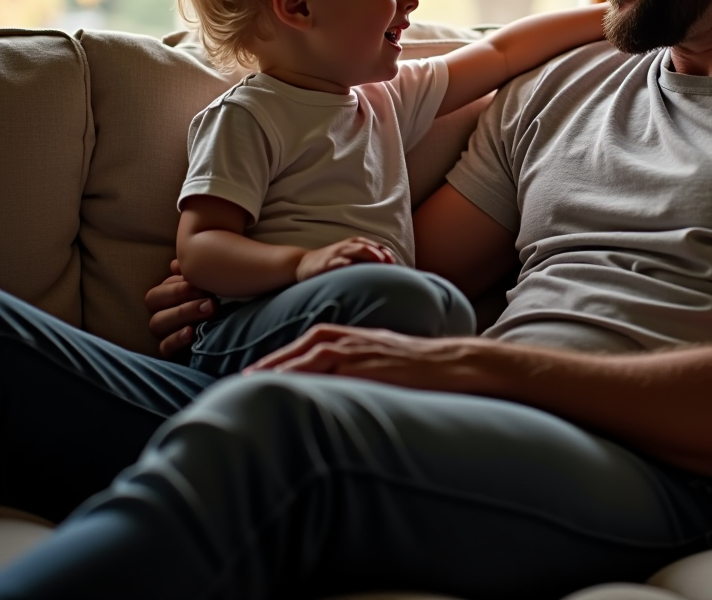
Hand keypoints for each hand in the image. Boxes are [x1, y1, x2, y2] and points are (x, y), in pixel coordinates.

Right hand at [144, 258, 217, 357]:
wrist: (240, 333)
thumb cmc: (225, 301)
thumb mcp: (212, 284)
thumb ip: (194, 272)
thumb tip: (175, 264)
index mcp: (170, 294)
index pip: (160, 286)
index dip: (176, 283)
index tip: (201, 280)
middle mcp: (164, 312)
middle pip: (153, 300)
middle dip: (178, 294)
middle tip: (206, 293)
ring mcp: (166, 333)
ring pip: (157, 322)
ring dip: (182, 313)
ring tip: (209, 308)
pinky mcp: (172, 352)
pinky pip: (164, 347)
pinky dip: (176, 339)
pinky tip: (191, 332)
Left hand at [245, 322, 489, 393]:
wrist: (453, 363)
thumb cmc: (427, 370)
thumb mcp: (391, 366)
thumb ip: (368, 369)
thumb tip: (348, 388)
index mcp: (362, 338)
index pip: (316, 341)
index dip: (288, 354)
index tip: (262, 368)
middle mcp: (358, 339)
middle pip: (307, 342)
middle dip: (274, 357)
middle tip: (244, 375)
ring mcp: (363, 348)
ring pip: (312, 351)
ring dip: (280, 364)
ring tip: (252, 380)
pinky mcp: (368, 362)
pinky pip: (330, 364)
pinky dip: (304, 371)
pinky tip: (286, 383)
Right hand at [295, 237, 394, 282]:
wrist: (303, 264)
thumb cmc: (333, 262)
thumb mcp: (351, 258)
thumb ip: (367, 261)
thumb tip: (388, 272)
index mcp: (356, 245)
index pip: (376, 246)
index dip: (386, 253)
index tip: (394, 264)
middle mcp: (348, 247)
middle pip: (366, 247)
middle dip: (379, 254)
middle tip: (388, 265)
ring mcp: (336, 254)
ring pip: (354, 250)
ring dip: (368, 254)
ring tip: (378, 261)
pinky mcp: (325, 264)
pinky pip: (337, 262)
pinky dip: (346, 263)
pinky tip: (353, 267)